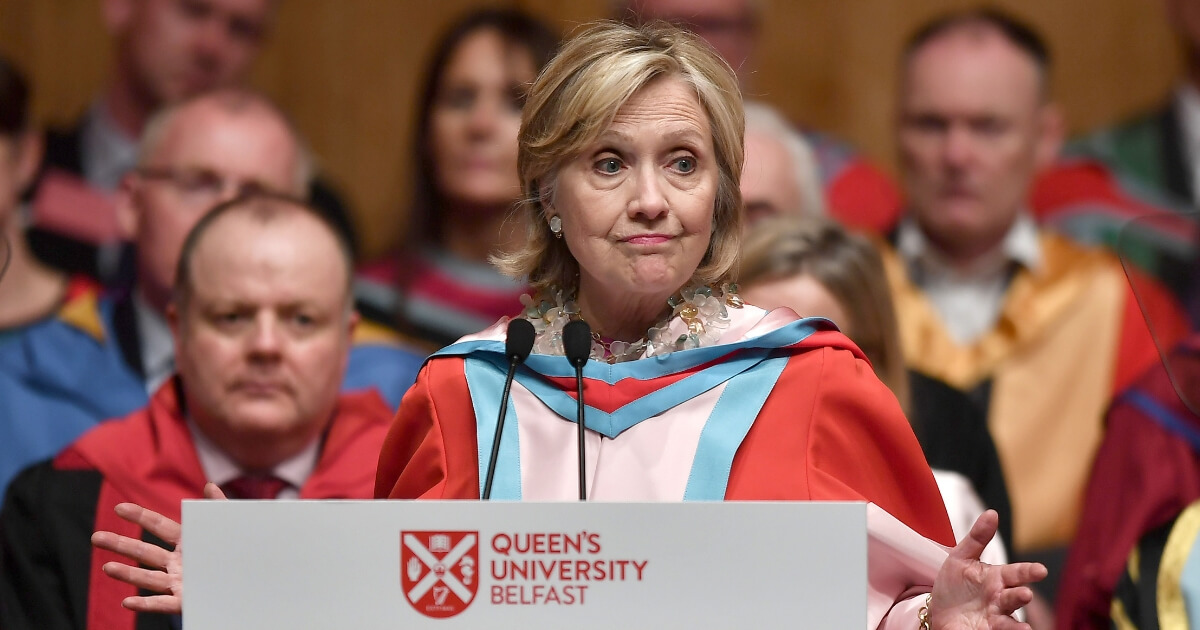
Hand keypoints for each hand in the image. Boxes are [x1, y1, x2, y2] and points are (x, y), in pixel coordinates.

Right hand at [89, 482, 226, 613]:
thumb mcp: (229, 528)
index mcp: (186, 541)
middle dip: (120, 544)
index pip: (158, 525)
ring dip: (127, 573)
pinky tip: (128, 601)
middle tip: (96, 538)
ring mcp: (179, 582)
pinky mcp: (185, 601)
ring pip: (148, 578)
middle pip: (144, 552)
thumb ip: (219, 509)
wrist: (251, 580)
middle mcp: (177, 562)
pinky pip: (162, 604)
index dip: (139, 516)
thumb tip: (209, 486)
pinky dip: (145, 604)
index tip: (119, 508)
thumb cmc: (238, 552)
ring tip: (107, 568)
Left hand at [929, 510, 1046, 629]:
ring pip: (1010, 621)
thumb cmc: (955, 584)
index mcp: (997, 578)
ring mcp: (995, 618)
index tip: (1040, 570)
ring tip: (1023, 627)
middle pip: (1015, 597)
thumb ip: (978, 537)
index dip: (1028, 571)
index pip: (1016, 573)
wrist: (939, 611)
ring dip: (1016, 624)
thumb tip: (992, 513)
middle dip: (1021, 596)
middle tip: (1025, 594)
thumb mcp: (961, 557)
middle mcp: (1000, 599)